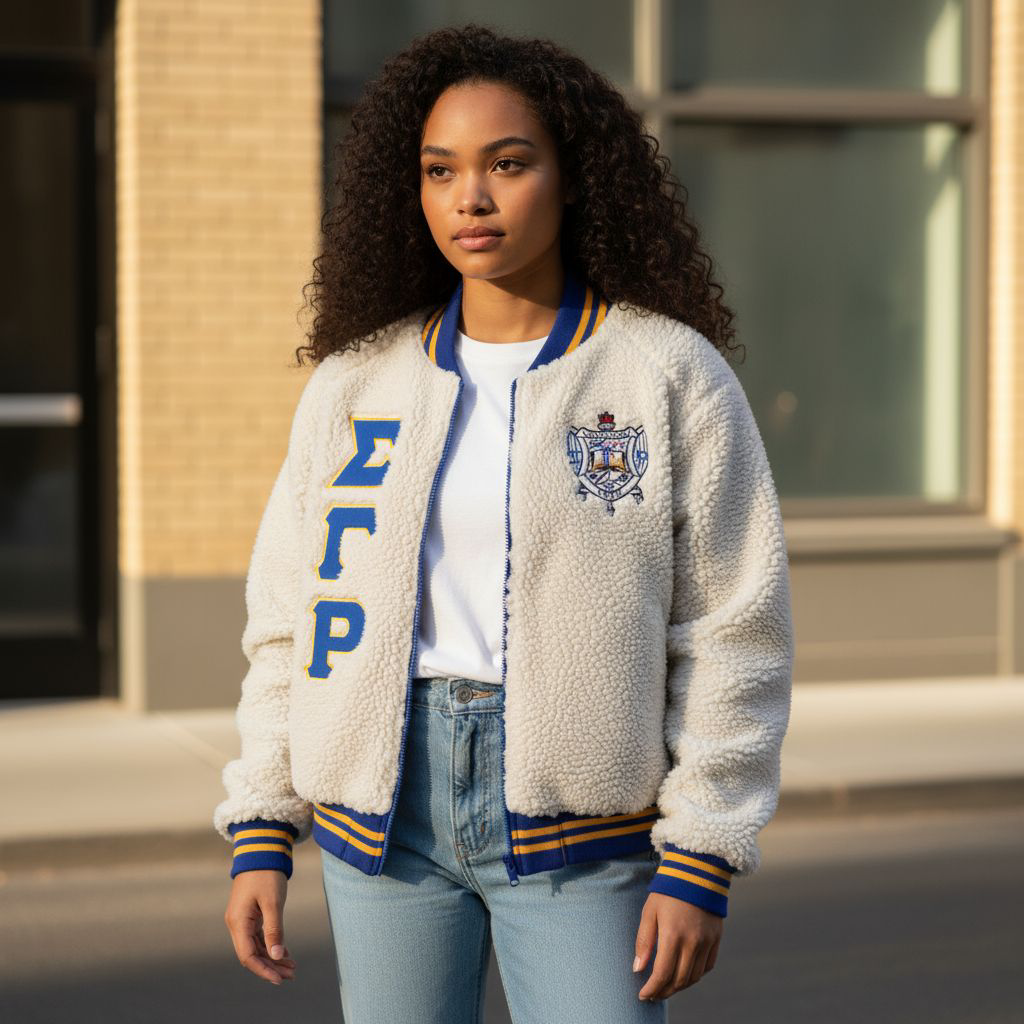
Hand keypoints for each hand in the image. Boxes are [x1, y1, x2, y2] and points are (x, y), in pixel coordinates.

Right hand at [224, 869, 296, 984]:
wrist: (261, 851)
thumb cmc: (266, 874)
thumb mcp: (272, 902)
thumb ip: (274, 929)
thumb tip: (276, 955)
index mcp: (238, 922)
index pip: (248, 956)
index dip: (263, 970)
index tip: (280, 979)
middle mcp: (237, 924)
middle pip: (252, 954)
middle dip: (271, 967)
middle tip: (292, 975)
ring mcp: (243, 920)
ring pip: (256, 947)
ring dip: (272, 957)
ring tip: (292, 967)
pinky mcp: (250, 915)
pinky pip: (259, 937)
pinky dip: (271, 945)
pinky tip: (285, 953)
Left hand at [633, 893, 721, 1000]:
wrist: (697, 871)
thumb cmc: (668, 890)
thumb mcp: (649, 911)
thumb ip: (644, 941)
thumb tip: (638, 969)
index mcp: (673, 935)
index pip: (662, 974)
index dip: (652, 989)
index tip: (643, 995)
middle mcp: (692, 942)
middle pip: (679, 980)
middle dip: (664, 991)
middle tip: (653, 994)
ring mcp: (707, 941)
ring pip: (694, 977)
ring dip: (679, 986)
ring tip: (666, 987)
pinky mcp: (716, 938)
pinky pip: (707, 966)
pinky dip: (695, 975)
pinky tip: (684, 974)